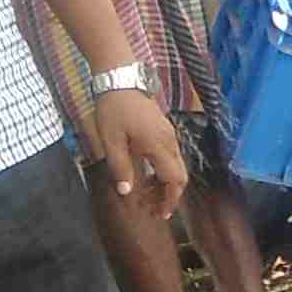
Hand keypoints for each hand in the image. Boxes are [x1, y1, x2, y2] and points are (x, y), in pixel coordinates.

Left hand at [93, 89, 188, 225]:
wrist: (120, 78)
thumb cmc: (114, 108)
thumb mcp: (111, 141)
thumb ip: (120, 168)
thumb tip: (127, 193)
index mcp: (159, 146)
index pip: (174, 180)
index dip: (169, 200)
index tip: (161, 214)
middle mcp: (170, 141)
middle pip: (180, 175)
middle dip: (169, 194)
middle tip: (153, 208)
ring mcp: (169, 133)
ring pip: (176, 165)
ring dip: (165, 182)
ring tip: (147, 193)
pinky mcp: (164, 127)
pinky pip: (170, 155)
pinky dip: (163, 169)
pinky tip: (147, 173)